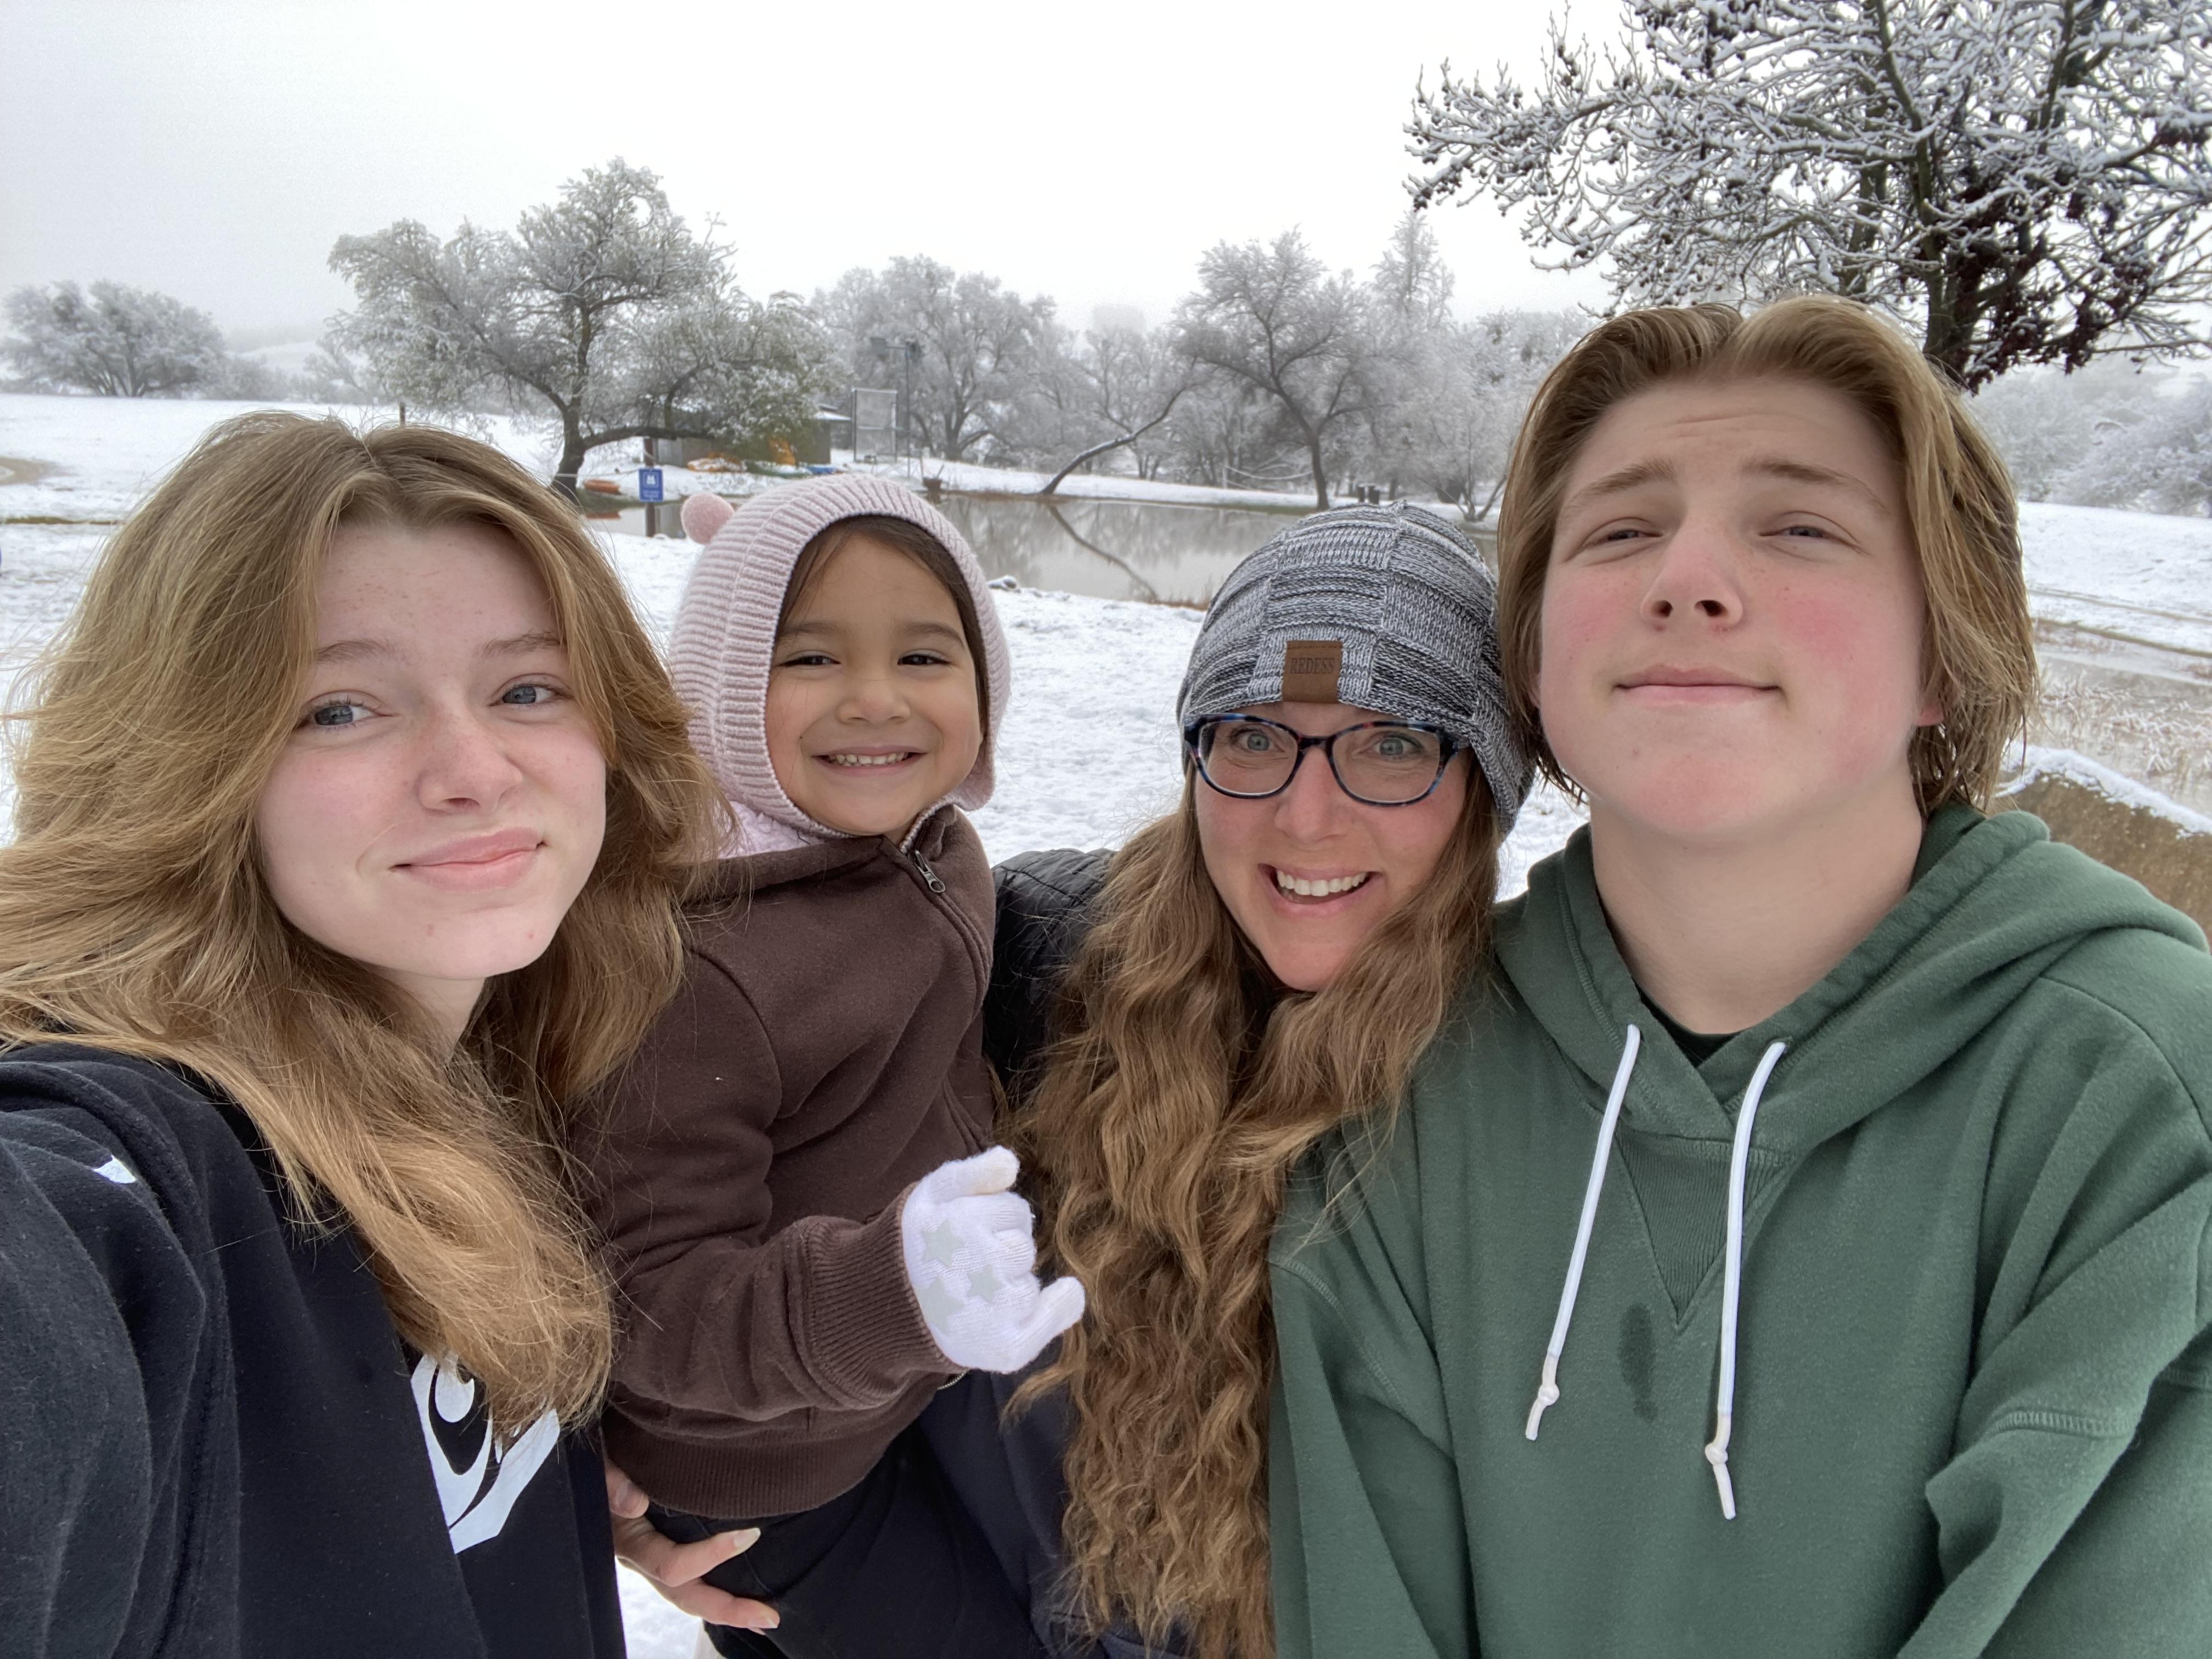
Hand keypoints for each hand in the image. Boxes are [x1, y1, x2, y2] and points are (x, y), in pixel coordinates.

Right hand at [604, 1458, 778, 1630]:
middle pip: (685, 1595)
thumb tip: (634, 1503)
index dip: (711, 1555)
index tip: (750, 1535)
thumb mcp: (602, 1465)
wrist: (596, 1462)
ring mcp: (652, 1559)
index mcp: (629, 1541)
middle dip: (727, 1608)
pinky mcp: (663, 1550)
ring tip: (763, 1616)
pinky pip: (691, 1579)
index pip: (672, 1564)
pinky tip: (743, 1593)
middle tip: (768, 1616)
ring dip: (726, 1607)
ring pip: (690, 1594)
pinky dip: (716, 1589)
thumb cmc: (602, 1461)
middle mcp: (642, 1559)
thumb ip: (612, 1481)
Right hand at [899, 1146, 1085, 1372]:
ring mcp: (994, 1312)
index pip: (1014, 1211)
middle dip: (1003, 1249)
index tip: (963, 1231)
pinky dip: (1059, 1308)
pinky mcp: (1003, 1347)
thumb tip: (1010, 1162)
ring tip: (972, 1292)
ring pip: (1029, 1282)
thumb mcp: (930, 1195)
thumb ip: (971, 1173)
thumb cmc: (915, 1245)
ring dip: (1011, 1283)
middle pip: (1023, 1246)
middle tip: (965, 1264)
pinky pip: (1050, 1320)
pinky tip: (1066, 1294)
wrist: (880, 1310)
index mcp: (962, 1224)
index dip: (992, 1219)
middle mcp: (981, 1267)